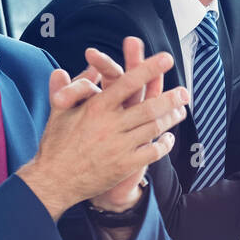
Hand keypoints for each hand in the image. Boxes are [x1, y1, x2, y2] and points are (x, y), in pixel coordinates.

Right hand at [18, 37, 189, 221]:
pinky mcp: (124, 165)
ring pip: (153, 127)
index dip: (148, 69)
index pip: (127, 83)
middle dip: (171, 98)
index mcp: (95, 108)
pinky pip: (152, 152)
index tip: (166, 59)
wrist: (54, 181)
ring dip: (170, 118)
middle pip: (149, 107)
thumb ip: (68, 87)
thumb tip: (73, 69)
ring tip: (180, 111)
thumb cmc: (56, 144)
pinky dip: (164, 144)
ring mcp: (119, 146)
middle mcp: (110, 125)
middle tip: (185, 92)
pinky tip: (169, 138)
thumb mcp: (59, 112)